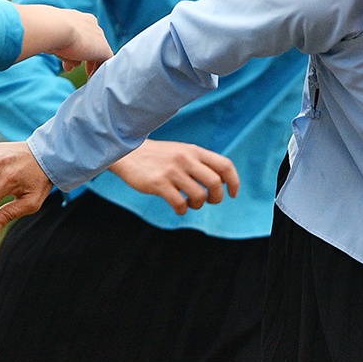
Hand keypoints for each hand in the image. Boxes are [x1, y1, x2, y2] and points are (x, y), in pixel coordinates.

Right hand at [16, 4, 110, 73]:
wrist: (53, 27)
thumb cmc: (46, 32)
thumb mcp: (54, 40)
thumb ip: (64, 50)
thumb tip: (74, 63)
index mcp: (78, 18)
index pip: (80, 35)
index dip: (74, 49)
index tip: (67, 61)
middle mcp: (91, 24)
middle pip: (90, 44)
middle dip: (83, 57)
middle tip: (76, 69)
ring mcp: (99, 35)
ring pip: (99, 52)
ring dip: (93, 65)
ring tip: (88, 77)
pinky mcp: (103, 48)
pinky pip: (106, 61)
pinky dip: (99, 70)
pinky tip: (91, 80)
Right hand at [108, 140, 240, 214]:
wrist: (128, 152)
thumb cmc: (159, 156)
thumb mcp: (182, 152)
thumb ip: (200, 162)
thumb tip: (222, 181)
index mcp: (194, 151)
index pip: (224, 165)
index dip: (234, 182)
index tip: (232, 193)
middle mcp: (186, 159)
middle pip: (216, 183)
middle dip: (217, 197)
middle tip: (209, 201)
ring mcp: (172, 171)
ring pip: (199, 196)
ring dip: (198, 205)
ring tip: (189, 203)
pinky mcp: (158, 183)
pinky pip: (179, 204)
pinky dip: (182, 210)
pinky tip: (178, 208)